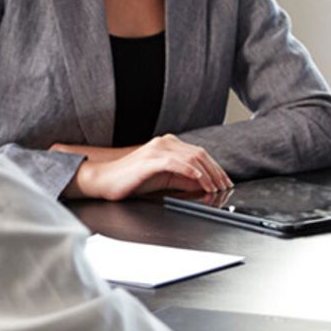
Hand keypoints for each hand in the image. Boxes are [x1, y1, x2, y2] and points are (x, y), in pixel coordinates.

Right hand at [61, 134, 232, 199]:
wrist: (104, 181)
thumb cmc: (131, 180)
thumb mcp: (164, 180)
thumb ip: (184, 179)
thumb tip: (205, 184)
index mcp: (169, 145)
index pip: (200, 154)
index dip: (216, 169)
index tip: (226, 182)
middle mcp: (165, 143)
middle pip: (200, 155)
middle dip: (216, 173)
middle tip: (225, 187)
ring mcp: (157, 149)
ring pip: (191, 158)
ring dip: (207, 175)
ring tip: (215, 187)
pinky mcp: (150, 159)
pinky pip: (175, 163)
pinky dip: (190, 171)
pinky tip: (199, 179)